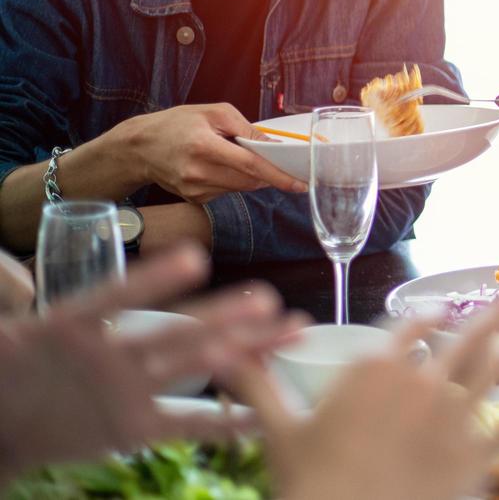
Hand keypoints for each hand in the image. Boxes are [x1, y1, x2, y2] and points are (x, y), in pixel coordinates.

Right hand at [0, 244, 306, 483]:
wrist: (0, 426)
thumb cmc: (25, 364)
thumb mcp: (34, 325)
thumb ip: (53, 294)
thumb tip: (31, 267)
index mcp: (71, 323)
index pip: (117, 296)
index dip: (154, 279)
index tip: (194, 258)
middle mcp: (102, 358)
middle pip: (173, 333)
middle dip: (225, 316)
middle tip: (268, 300)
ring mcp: (122, 394)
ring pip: (192, 366)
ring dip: (244, 348)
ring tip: (284, 329)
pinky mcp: (133, 428)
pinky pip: (189, 421)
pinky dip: (229, 418)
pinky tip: (268, 409)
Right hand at [110, 103, 305, 202]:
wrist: (139, 148)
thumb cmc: (177, 124)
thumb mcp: (213, 113)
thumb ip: (246, 128)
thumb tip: (273, 144)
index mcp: (204, 146)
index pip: (250, 165)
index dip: (278, 175)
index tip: (299, 183)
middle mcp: (198, 173)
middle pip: (249, 180)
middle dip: (268, 173)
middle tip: (278, 161)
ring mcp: (195, 190)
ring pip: (240, 187)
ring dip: (249, 175)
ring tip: (232, 155)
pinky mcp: (194, 199)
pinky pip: (226, 191)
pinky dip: (233, 180)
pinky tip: (219, 166)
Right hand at [233, 300, 498, 499]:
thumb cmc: (309, 483)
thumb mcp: (279, 431)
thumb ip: (257, 384)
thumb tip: (222, 348)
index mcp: (375, 369)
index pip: (409, 331)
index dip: (429, 318)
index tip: (442, 308)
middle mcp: (421, 381)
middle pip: (467, 335)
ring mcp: (452, 414)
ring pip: (498, 366)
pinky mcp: (476, 450)